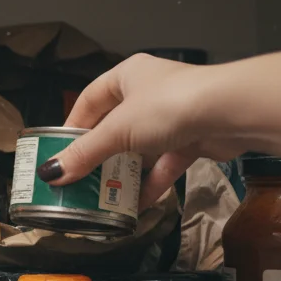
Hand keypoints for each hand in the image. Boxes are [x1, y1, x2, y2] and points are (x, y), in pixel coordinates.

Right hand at [40, 54, 243, 209]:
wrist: (230, 112)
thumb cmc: (167, 107)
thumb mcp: (118, 131)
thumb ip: (84, 154)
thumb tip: (50, 174)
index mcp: (127, 76)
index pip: (90, 100)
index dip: (74, 126)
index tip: (60, 152)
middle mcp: (149, 91)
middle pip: (116, 126)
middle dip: (100, 155)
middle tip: (80, 179)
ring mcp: (173, 115)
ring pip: (141, 147)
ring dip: (126, 172)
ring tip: (105, 196)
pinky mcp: (193, 138)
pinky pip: (165, 162)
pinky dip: (152, 182)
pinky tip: (137, 204)